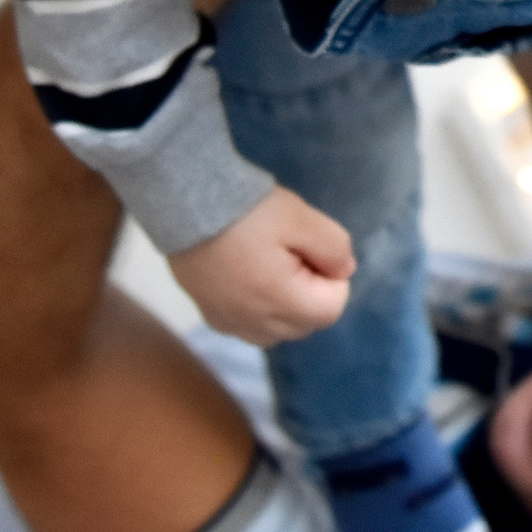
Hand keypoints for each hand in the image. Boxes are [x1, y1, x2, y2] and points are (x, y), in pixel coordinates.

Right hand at [167, 185, 354, 345]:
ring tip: (267, 260)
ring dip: (286, 301)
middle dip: (310, 290)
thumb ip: (336, 249)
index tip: (309, 247)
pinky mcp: (212, 317)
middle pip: (307, 321)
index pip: (334, 307)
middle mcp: (256, 326)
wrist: (187, 204)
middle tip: (288, 250)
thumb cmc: (248, 211)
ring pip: (280, 327)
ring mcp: (230, 325)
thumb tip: (343, 272)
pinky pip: (251, 324)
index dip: (331, 274)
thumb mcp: (303, 219)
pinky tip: (246, 271)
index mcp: (281, 304)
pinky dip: (259, 305)